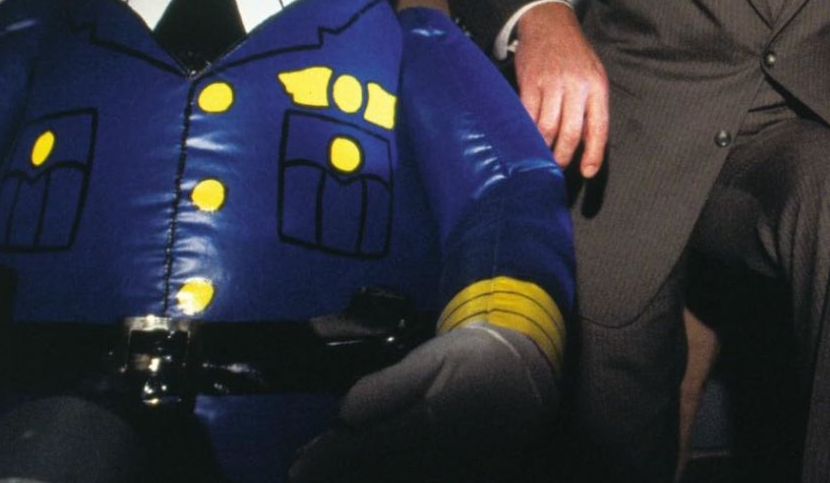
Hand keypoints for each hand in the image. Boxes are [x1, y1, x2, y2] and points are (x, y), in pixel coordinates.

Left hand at [289, 325, 556, 480]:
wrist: (530, 375)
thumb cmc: (475, 358)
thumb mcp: (430, 358)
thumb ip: (387, 388)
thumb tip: (346, 415)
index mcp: (435, 423)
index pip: (370, 449)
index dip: (330, 460)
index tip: (298, 466)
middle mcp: (446, 458)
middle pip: (381, 476)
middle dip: (340, 476)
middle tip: (301, 471)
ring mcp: (459, 474)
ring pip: (401, 480)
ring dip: (362, 477)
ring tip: (330, 473)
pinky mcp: (470, 480)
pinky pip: (426, 481)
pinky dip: (391, 476)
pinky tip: (371, 471)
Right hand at [512, 2, 607, 177]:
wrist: (549, 23)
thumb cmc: (575, 54)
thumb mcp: (594, 75)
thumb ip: (591, 106)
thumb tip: (587, 142)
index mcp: (597, 86)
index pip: (599, 127)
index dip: (594, 154)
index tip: (587, 172)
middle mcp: (576, 86)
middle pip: (570, 133)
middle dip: (563, 157)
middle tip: (556, 168)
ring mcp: (551, 83)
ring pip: (546, 128)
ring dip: (543, 148)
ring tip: (540, 157)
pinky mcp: (530, 82)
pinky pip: (527, 114)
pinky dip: (526, 131)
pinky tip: (525, 138)